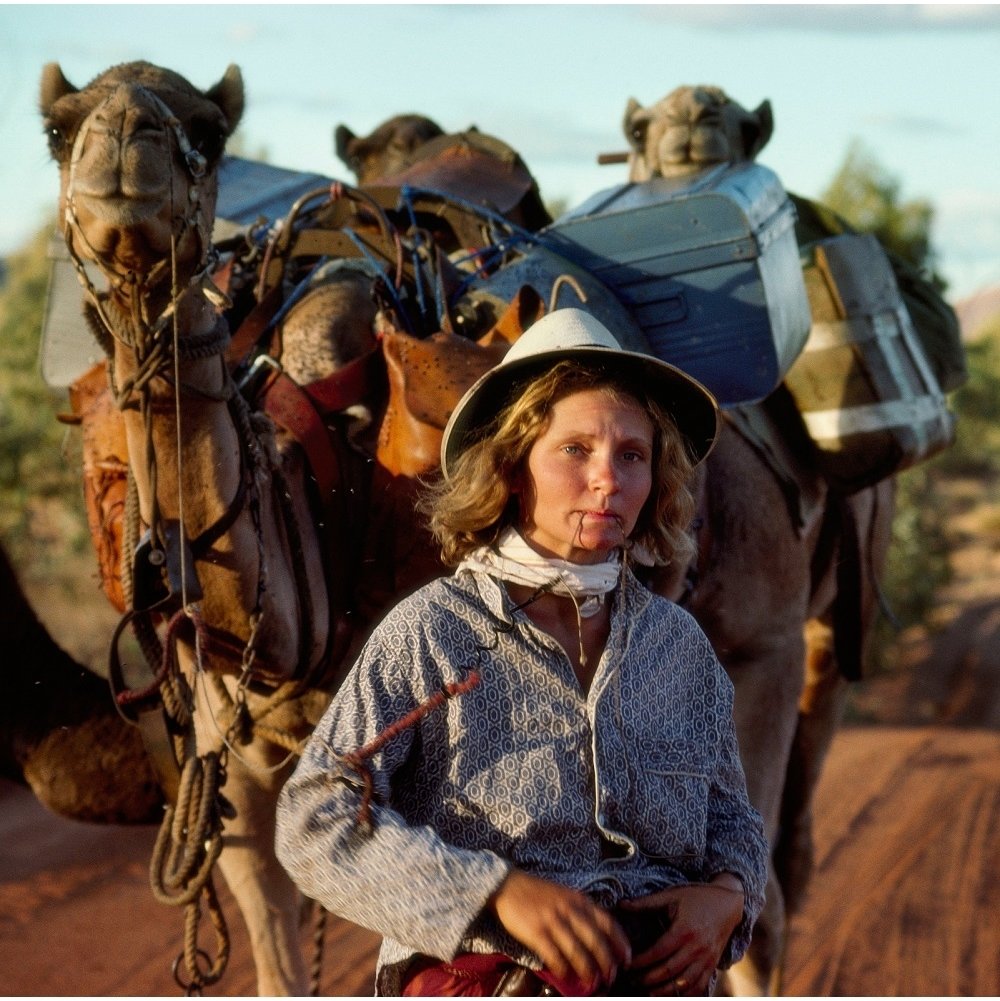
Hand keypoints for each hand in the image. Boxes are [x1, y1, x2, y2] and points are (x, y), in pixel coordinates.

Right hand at [487, 869, 631, 992]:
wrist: (507, 885)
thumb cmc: (538, 892)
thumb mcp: (565, 894)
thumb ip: (581, 911)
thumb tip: (598, 936)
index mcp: (579, 900)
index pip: (607, 922)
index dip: (620, 942)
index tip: (627, 959)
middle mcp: (569, 910)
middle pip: (595, 940)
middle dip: (607, 962)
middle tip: (612, 977)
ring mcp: (553, 920)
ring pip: (577, 951)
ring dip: (587, 969)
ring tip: (592, 982)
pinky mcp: (537, 932)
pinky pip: (554, 955)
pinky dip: (562, 968)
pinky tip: (566, 977)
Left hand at [617, 877, 744, 994]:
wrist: (729, 903)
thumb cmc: (697, 897)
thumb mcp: (672, 895)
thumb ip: (646, 902)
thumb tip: (621, 904)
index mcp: (684, 930)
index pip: (658, 952)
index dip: (641, 961)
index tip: (627, 965)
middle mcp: (697, 948)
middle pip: (670, 971)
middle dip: (649, 979)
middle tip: (633, 981)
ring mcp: (707, 959)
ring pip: (684, 983)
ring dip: (665, 991)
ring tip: (648, 991)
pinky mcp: (713, 965)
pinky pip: (699, 986)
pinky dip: (685, 993)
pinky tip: (671, 993)